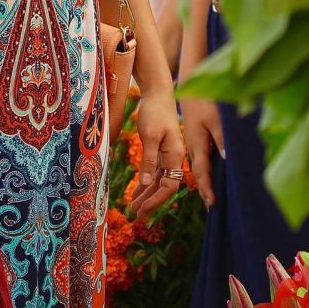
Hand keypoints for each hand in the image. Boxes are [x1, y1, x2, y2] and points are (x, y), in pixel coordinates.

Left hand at [129, 87, 185, 218]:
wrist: (157, 93)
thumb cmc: (155, 111)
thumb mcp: (149, 135)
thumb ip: (148, 160)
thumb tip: (147, 184)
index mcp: (175, 155)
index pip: (170, 187)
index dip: (157, 200)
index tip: (142, 210)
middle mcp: (175, 157)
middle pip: (165, 186)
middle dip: (150, 201)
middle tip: (134, 214)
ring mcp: (169, 153)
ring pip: (159, 180)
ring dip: (147, 193)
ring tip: (133, 206)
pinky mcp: (162, 149)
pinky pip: (155, 170)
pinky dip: (146, 181)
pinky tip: (137, 190)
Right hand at [181, 96, 223, 208]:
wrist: (185, 85)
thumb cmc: (203, 101)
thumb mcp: (216, 119)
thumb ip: (221, 139)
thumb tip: (227, 160)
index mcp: (197, 143)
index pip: (203, 171)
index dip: (207, 188)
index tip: (212, 204)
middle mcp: (191, 145)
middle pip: (198, 171)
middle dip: (204, 188)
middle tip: (211, 206)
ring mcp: (190, 139)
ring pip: (197, 164)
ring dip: (203, 179)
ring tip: (208, 193)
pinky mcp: (192, 134)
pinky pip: (197, 156)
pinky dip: (202, 167)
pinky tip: (206, 168)